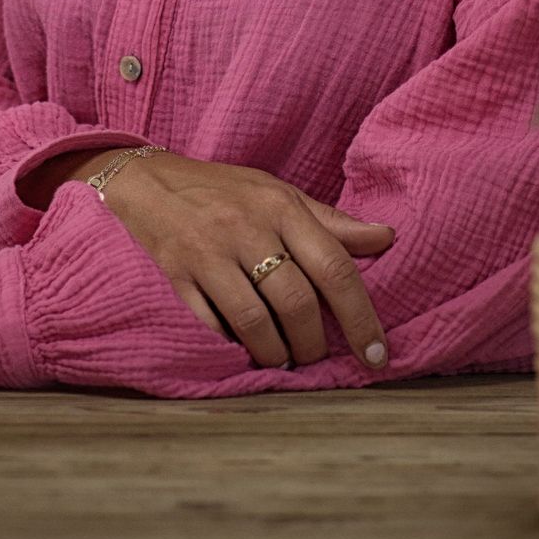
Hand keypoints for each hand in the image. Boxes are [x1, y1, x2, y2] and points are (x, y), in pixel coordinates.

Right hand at [102, 152, 394, 370]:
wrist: (151, 180)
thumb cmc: (226, 191)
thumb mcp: (280, 194)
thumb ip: (331, 222)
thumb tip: (387, 238)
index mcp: (281, 207)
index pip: (334, 266)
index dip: (361, 317)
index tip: (377, 355)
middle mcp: (247, 228)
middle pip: (296, 302)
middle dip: (313, 344)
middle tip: (315, 357)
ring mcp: (209, 253)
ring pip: (255, 322)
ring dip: (276, 353)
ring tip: (282, 358)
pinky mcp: (177, 275)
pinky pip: (212, 325)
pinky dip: (233, 344)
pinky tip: (242, 346)